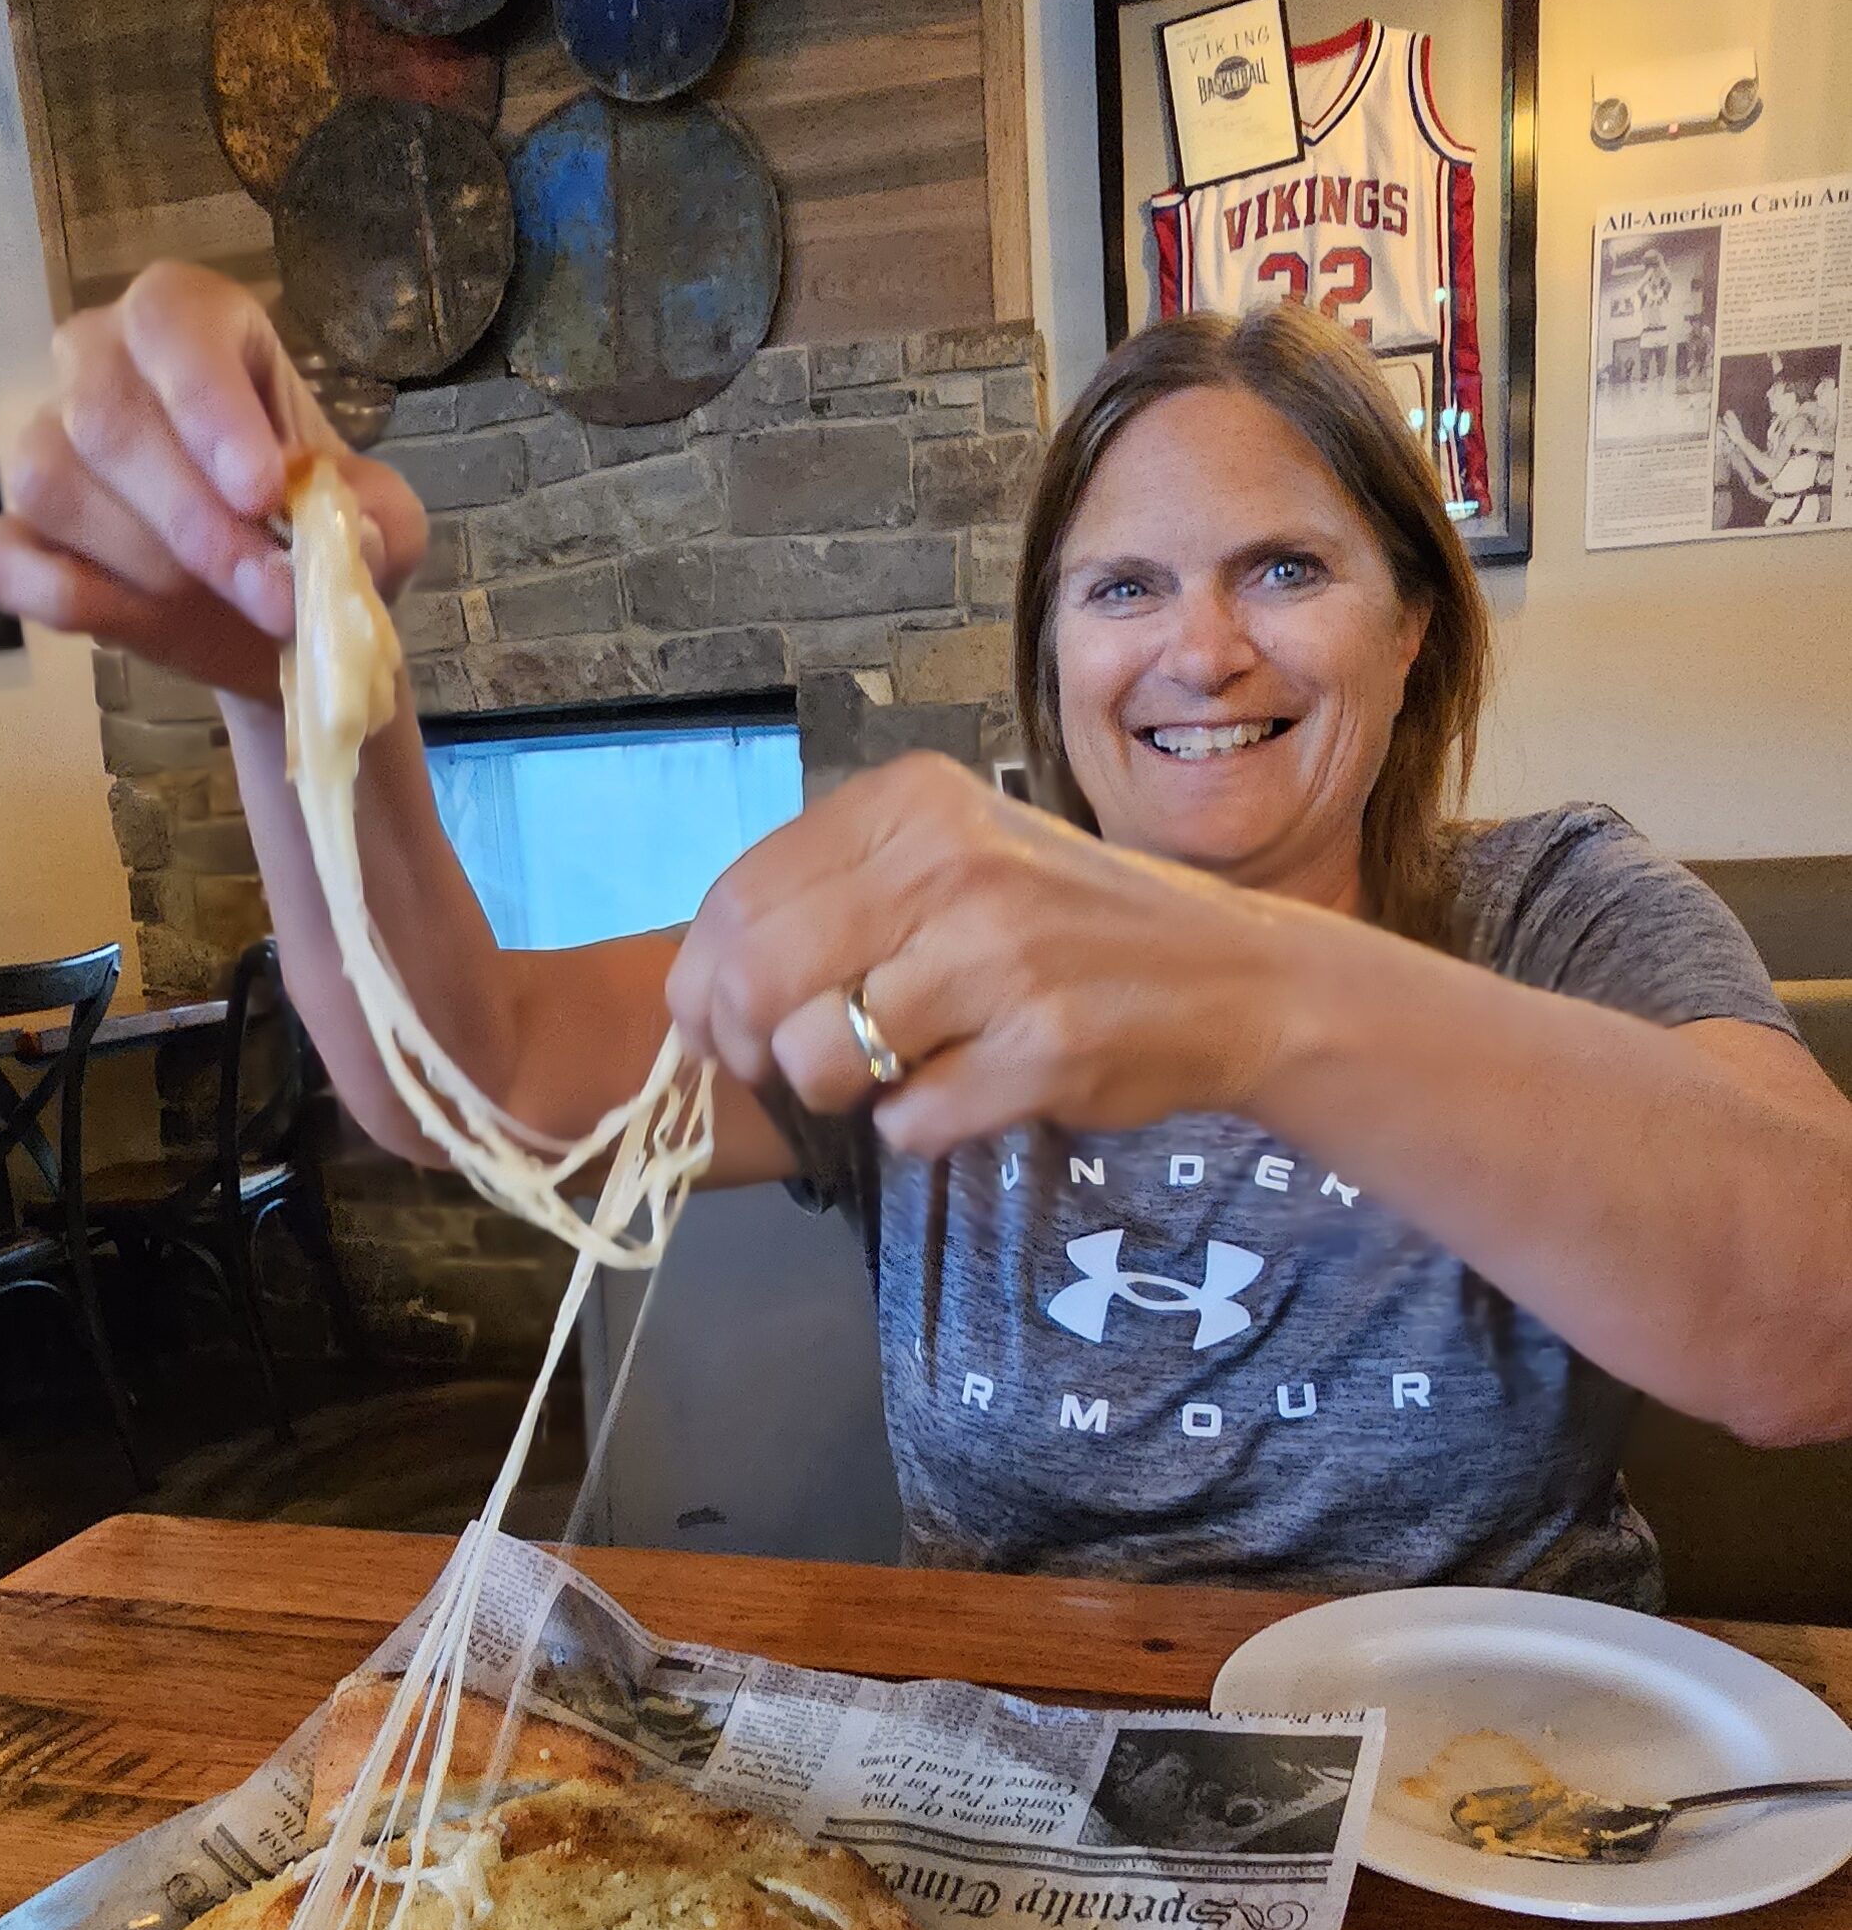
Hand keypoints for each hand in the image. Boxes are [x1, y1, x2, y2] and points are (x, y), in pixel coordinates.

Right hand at [0, 264, 426, 703]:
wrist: (280, 619)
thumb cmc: (324, 535)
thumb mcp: (386, 523)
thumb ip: (377, 521)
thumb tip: (345, 544)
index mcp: (196, 325)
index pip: (171, 323)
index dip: (207, 403)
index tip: (263, 491)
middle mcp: (104, 363)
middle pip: (107, 414)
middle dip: (198, 521)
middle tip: (277, 594)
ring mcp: (50, 446)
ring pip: (56, 483)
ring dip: (151, 565)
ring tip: (230, 604)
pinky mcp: (20, 533)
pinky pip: (8, 556)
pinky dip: (64, 595)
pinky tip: (134, 619)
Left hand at [668, 752, 1282, 1152]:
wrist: (1233, 978)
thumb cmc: (1066, 926)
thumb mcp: (950, 862)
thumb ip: (831, 899)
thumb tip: (696, 994)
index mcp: (912, 803)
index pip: (737, 899)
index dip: (704, 985)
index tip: (719, 1028)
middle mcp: (950, 863)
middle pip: (755, 981)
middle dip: (752, 1049)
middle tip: (794, 1070)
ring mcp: (1000, 956)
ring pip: (819, 1061)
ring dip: (845, 1092)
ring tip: (906, 1069)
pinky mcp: (1043, 1048)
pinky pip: (909, 1123)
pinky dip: (924, 1127)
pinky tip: (975, 1089)